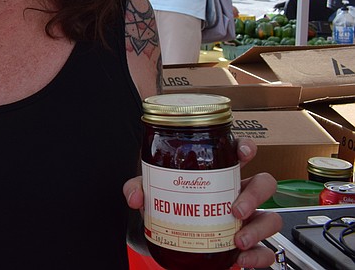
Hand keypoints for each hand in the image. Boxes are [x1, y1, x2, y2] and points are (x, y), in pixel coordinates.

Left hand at [124, 138, 281, 267]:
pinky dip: (259, 257)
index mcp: (218, 175)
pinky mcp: (248, 245)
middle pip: (264, 184)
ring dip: (258, 229)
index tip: (242, 152)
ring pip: (271, 218)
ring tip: (237, 239)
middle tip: (235, 210)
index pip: (240, 153)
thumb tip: (135, 196)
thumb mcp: (152, 194)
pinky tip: (242, 258)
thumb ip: (139, 188)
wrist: (170, 243)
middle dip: (254, 195)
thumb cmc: (169, 209)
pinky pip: (266, 252)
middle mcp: (238, 194)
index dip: (247, 147)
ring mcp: (247, 220)